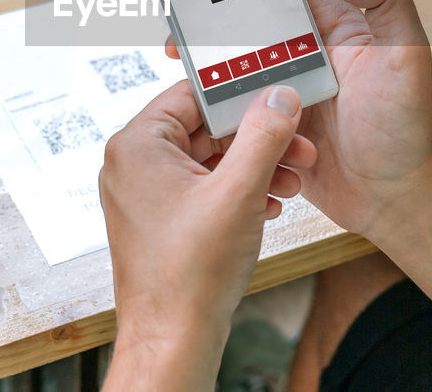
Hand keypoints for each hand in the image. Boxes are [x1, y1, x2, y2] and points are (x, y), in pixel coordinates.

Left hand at [99, 81, 315, 389]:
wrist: (174, 339)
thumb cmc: (189, 274)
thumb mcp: (239, 191)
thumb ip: (262, 135)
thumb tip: (278, 96)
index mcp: (138, 145)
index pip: (192, 94)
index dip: (240, 93)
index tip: (276, 93)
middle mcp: (134, 164)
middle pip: (205, 127)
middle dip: (257, 137)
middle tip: (298, 145)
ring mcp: (145, 193)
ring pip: (208, 159)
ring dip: (254, 165)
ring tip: (293, 179)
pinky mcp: (160, 218)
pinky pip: (203, 187)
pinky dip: (238, 190)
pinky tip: (270, 203)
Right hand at [162, 0, 431, 240]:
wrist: (393, 197)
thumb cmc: (407, 126)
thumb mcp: (407, 53)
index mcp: (339, 27)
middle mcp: (309, 53)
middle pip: (256, 18)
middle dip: (220, 7)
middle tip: (183, 0)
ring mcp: (287, 89)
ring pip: (238, 60)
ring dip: (209, 53)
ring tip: (177, 49)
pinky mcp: (270, 124)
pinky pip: (235, 104)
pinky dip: (213, 98)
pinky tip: (192, 95)